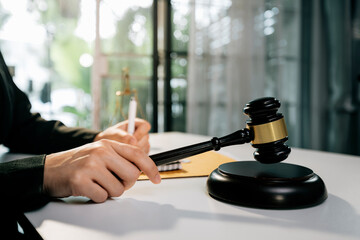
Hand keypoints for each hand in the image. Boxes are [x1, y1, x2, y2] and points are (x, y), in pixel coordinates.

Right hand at [43, 139, 160, 202]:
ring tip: (97, 183)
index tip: (157, 179)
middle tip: (114, 182)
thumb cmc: (78, 163)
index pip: (137, 154)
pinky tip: (88, 189)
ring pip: (119, 189)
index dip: (151, 168)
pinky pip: (103, 197)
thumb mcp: (100, 153)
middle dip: (126, 184)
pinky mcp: (81, 181)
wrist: (49, 169)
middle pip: (132, 175)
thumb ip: (120, 157)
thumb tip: (142, 170)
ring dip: (110, 191)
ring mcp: (91, 166)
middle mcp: (101, 152)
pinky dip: (98, 197)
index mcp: (108, 144)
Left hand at [94, 118, 150, 153]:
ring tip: (123, 150)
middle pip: (146, 138)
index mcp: (135, 124)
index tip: (132, 139)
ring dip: (134, 151)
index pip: (145, 126)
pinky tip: (126, 155)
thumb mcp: (112, 135)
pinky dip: (135, 157)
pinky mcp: (143, 153)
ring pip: (145, 148)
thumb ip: (122, 136)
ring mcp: (143, 143)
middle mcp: (141, 133)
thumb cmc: (108, 138)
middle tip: (124, 146)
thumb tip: (134, 142)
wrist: (106, 149)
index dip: (140, 133)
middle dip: (136, 144)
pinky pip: (143, 156)